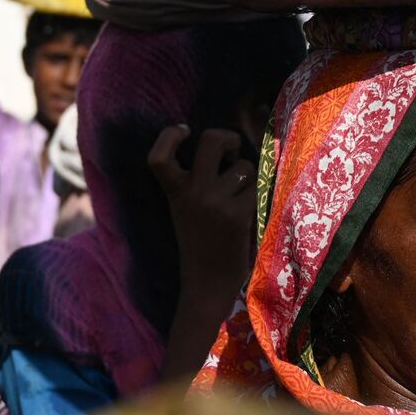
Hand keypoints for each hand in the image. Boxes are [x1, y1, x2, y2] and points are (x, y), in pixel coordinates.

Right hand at [148, 124, 256, 285]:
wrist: (207, 284)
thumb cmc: (200, 244)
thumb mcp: (185, 209)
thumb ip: (195, 180)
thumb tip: (226, 144)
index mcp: (174, 191)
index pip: (158, 157)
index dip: (169, 136)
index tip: (184, 130)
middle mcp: (192, 192)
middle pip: (212, 140)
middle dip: (228, 138)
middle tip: (232, 152)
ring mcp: (215, 201)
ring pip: (244, 166)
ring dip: (248, 177)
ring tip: (241, 198)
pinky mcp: (238, 214)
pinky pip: (256, 187)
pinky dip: (257, 196)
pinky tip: (250, 212)